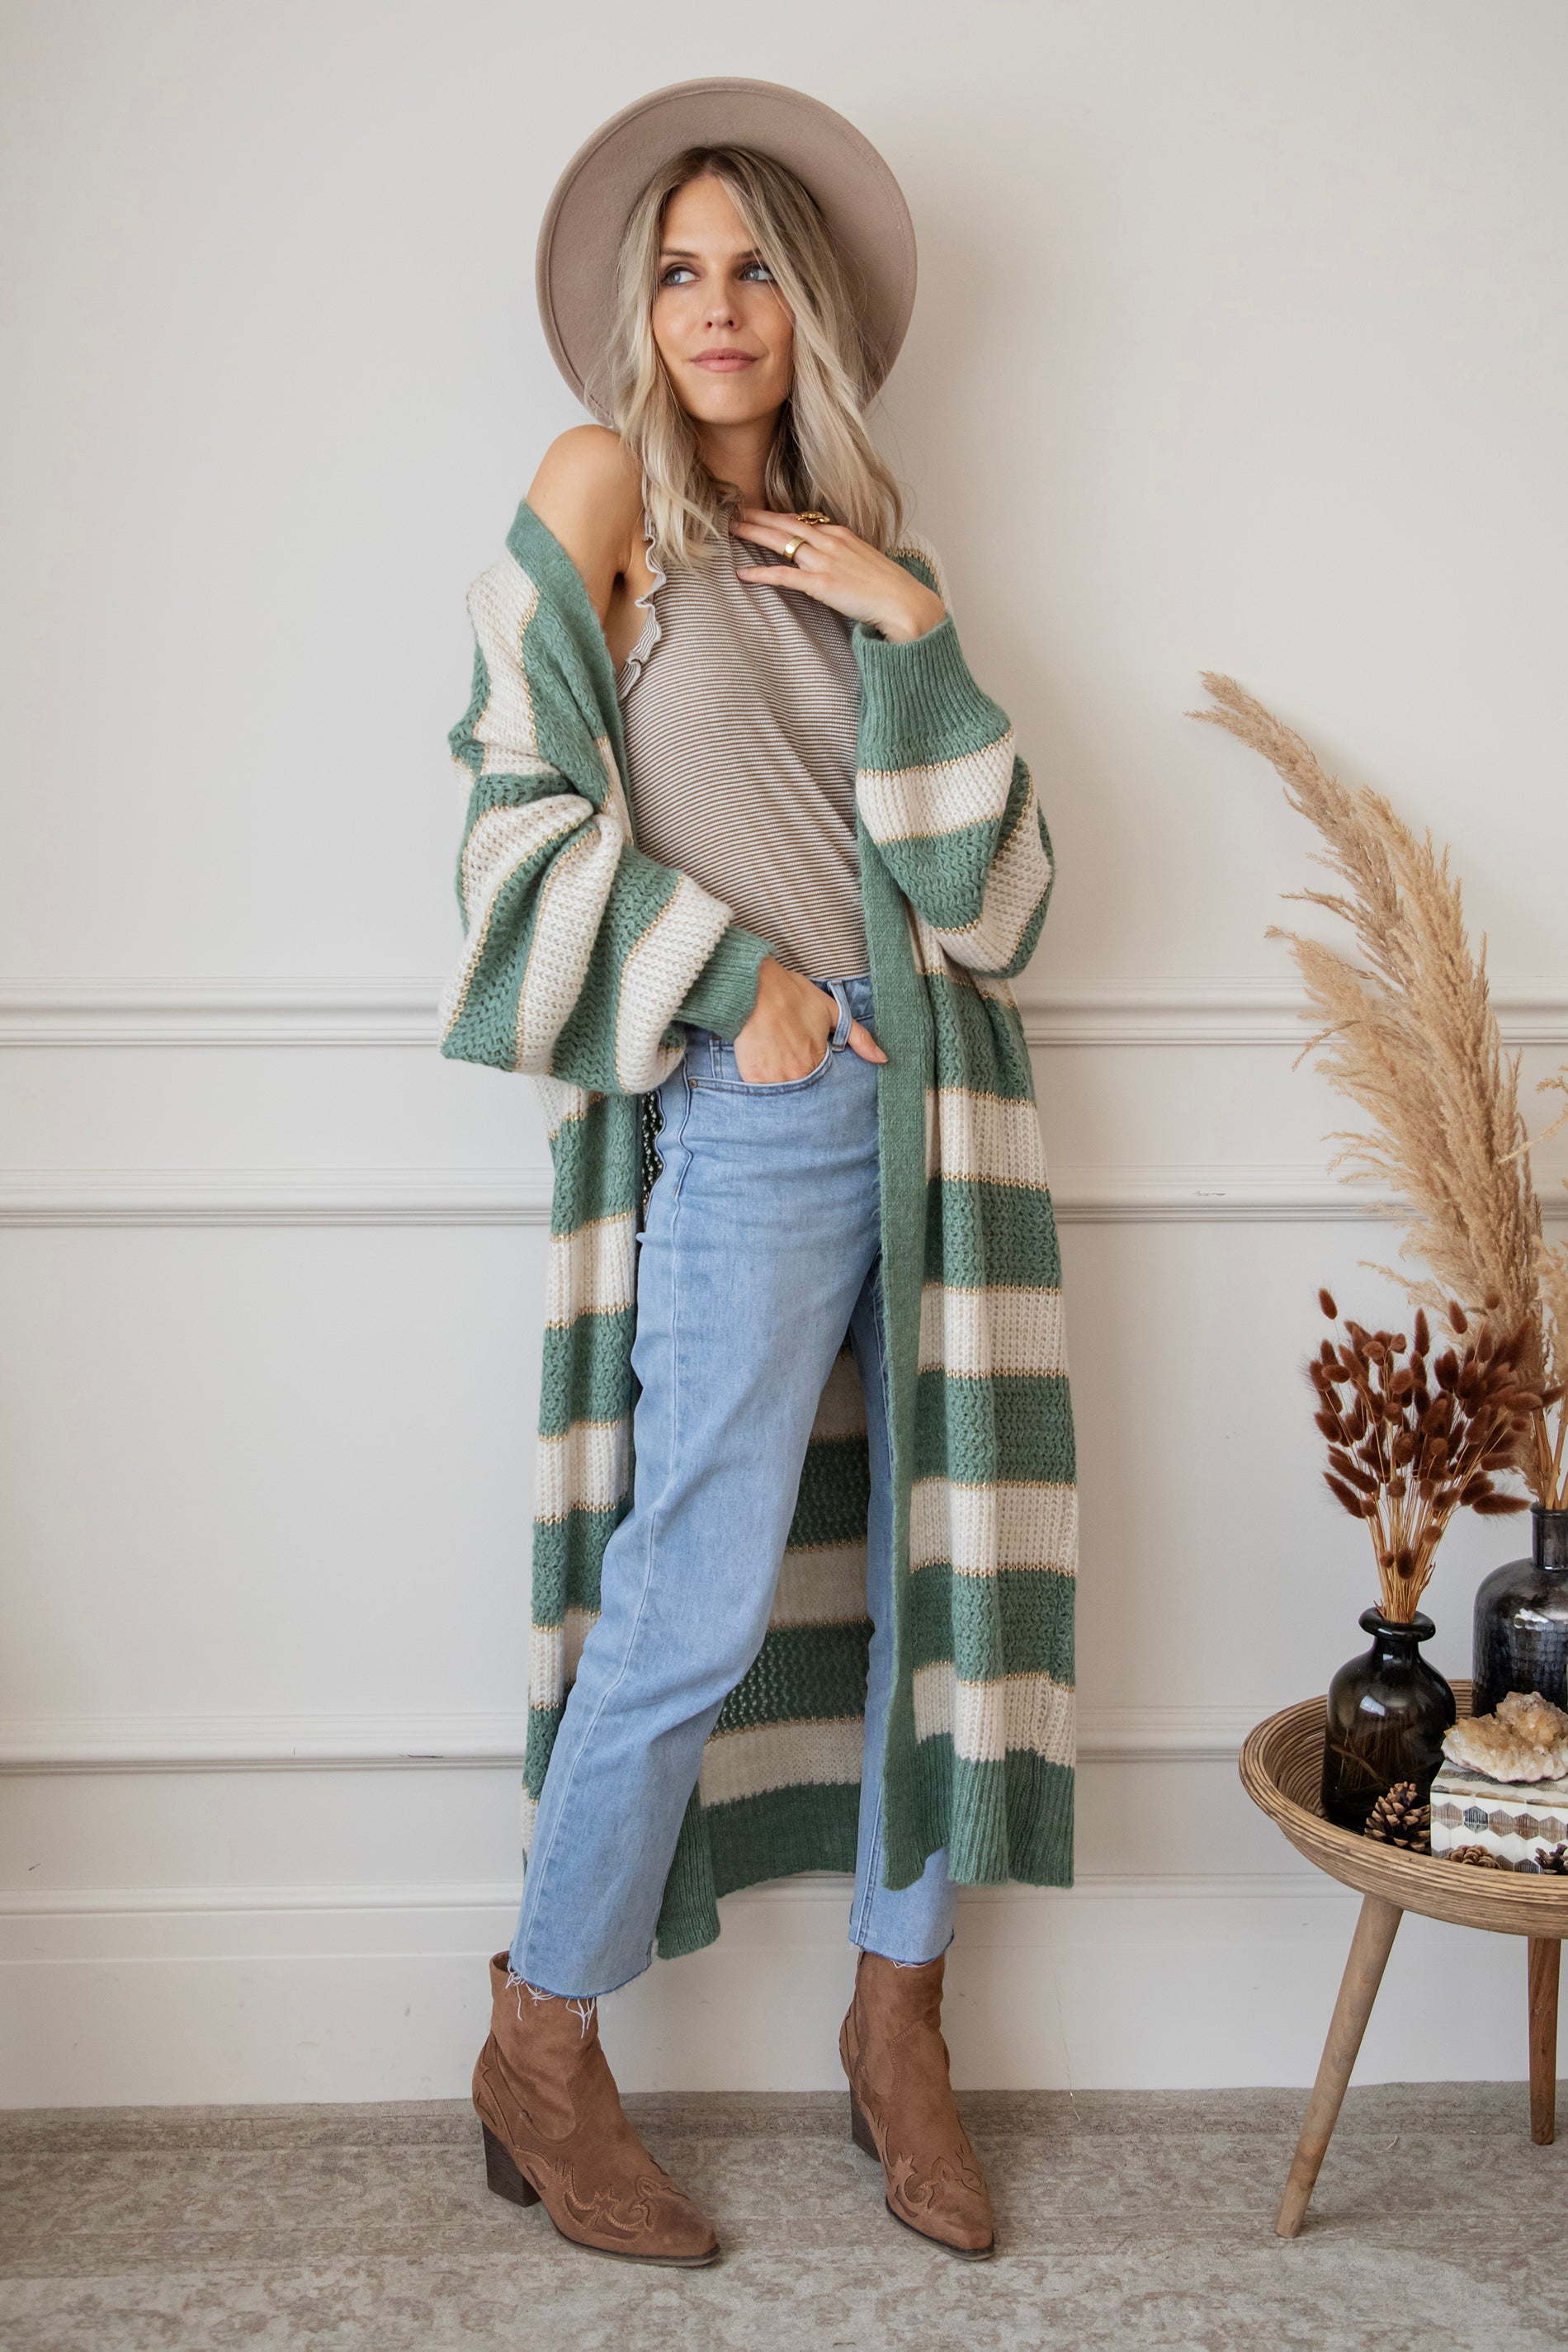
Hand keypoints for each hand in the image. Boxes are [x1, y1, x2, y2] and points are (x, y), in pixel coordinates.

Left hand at [729, 509, 946, 642]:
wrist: (903, 601)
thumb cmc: (889, 587)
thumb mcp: (865, 561)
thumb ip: (845, 556)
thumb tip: (833, 563)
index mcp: (841, 534)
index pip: (803, 520)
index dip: (778, 516)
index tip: (760, 513)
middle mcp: (830, 541)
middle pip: (786, 523)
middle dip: (758, 516)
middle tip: (734, 510)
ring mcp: (824, 561)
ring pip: (781, 541)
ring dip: (754, 533)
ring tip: (732, 528)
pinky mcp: (821, 584)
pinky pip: (784, 576)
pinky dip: (762, 573)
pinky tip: (743, 574)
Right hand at [733, 956, 887, 1081]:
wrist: (754, 986)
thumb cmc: (791, 995)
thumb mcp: (831, 1011)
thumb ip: (858, 1037)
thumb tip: (882, 1058)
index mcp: (816, 1062)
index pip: (824, 1087)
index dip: (820, 1083)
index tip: (812, 1073)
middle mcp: (796, 1076)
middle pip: (804, 1095)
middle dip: (803, 1093)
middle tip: (795, 1074)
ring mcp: (772, 1079)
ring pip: (783, 1099)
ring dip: (784, 1093)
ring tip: (781, 1076)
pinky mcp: (751, 1077)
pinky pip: (761, 1095)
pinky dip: (765, 1091)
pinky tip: (766, 1078)